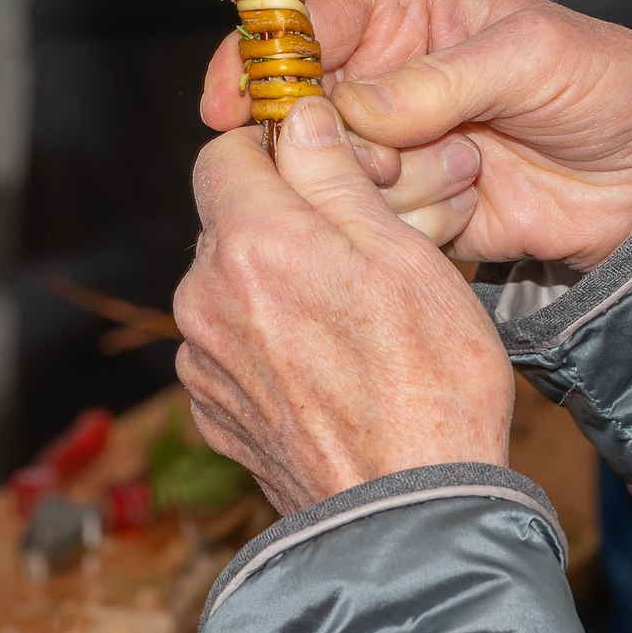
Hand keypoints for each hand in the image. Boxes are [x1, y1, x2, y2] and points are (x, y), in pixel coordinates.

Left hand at [173, 99, 513, 512]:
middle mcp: (205, 299)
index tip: (326, 162)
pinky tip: (333, 362)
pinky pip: (234, 345)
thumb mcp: (402, 252)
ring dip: (280, 279)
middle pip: (230, 219)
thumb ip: (334, 176)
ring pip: (233, 283)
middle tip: (363, 238)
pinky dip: (273, 338)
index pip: (223, 152)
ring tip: (356, 311)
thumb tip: (300, 116)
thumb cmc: (427, 378)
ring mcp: (204, 362)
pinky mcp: (214, 414)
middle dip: (288, 215)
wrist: (410, 516)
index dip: (276, 146)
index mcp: (251, 244)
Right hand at [201, 0, 631, 272]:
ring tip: (469, 173)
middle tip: (389, 161)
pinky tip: (472, 209)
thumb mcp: (535, 56)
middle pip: (299, 110)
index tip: (227, 105)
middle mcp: (386, 74)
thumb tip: (351, 107)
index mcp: (405, 10)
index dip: (257, 58)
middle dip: (333, 144)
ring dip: (391, 188)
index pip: (302, 21)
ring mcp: (397, 145)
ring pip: (332, 176)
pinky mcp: (413, 207)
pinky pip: (372, 225)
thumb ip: (442, 77)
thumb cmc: (606, 84)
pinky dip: (413, 226)